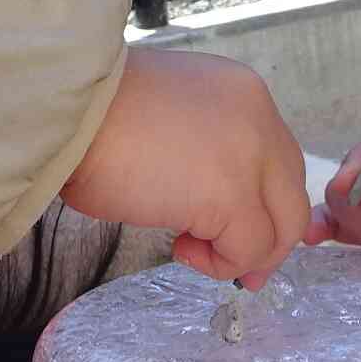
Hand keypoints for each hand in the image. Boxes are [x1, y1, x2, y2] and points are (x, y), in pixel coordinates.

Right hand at [63, 48, 308, 287]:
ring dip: (243, 253)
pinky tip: (181, 249)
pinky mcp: (230, 195)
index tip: (238, 232)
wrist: (69, 111)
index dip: (264, 203)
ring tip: (192, 251)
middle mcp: (259, 118)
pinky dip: (219, 263)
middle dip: (270, 240)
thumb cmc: (97, 115)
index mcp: (243, 93)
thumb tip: (214, 204)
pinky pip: (247, 249)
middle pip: (292, 195)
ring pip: (282, 227)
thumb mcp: (172, 117)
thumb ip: (207, 147)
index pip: (279, 159)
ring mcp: (250, 156)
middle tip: (242, 269)